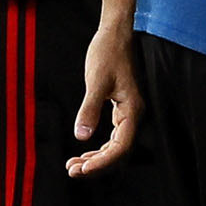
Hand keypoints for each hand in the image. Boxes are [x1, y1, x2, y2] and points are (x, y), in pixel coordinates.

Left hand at [67, 21, 138, 175]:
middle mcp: (133, 114)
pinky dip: (98, 147)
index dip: (102, 162)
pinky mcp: (120, 108)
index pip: (121, 147)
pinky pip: (112, 136)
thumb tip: (81, 137)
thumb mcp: (96, 81)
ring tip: (73, 165)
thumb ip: (89, 109)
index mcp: (132, 110)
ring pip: (115, 145)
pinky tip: (83, 151)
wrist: (115, 34)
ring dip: (96, 158)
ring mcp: (127, 112)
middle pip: (119, 151)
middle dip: (97, 164)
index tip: (81, 169)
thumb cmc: (108, 53)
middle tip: (71, 171)